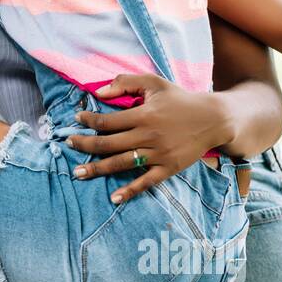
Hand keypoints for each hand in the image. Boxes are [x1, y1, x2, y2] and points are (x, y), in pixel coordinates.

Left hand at [65, 73, 233, 203]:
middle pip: (108, 144)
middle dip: (85, 145)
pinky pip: (145, 182)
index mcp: (143, 115)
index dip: (88, 120)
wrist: (213, 119)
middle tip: (68, 145)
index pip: (107, 121)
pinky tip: (114, 198)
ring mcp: (158, 154)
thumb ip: (126, 83)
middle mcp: (148, 135)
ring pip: (121, 163)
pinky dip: (129, 191)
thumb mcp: (154, 83)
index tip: (76, 120)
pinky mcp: (168, 168)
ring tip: (78, 173)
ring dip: (97, 169)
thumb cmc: (180, 99)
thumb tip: (99, 92)